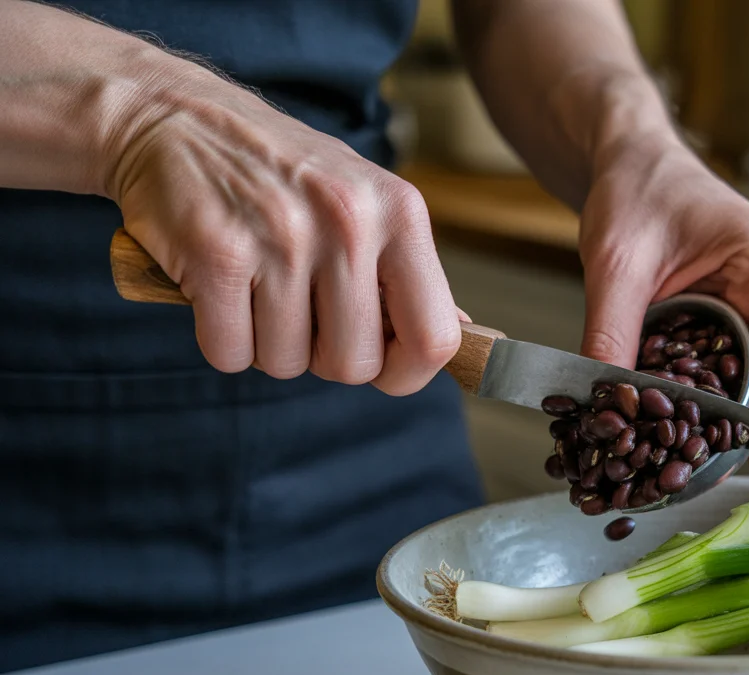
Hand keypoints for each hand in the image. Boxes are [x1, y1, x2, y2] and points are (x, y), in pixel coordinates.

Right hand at [106, 65, 461, 394]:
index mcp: (400, 213)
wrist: (176, 118)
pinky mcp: (218, 253)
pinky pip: (230, 353)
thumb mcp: (365, 201)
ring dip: (268, 345)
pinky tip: (220, 291)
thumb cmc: (283, 173)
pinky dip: (222, 339)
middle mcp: (350, 223)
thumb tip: (463, 333)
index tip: (381, 364)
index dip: (406, 373)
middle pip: (354, 365)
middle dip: (323, 357)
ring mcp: (283, 237)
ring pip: (287, 364)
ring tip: (259, 288)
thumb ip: (408, 272)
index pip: (434, 338)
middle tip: (301, 311)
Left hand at [578, 140, 748, 464]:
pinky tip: (685, 413)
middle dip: (744, 420)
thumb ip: (609, 331)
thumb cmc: (636, 193)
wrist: (636, 163)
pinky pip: (747, 357)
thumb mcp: (614, 264)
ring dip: (729, 407)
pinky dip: (719, 387)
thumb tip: (604, 400)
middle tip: (700, 465)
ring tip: (687, 447)